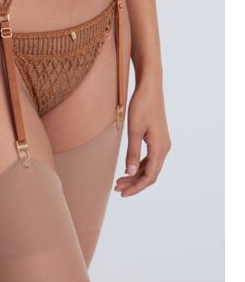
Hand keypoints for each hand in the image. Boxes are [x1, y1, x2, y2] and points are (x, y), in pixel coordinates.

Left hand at [114, 77, 170, 196]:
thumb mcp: (134, 130)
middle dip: (134, 183)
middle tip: (116, 188)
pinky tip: (128, 167)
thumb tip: (130, 172)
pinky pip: (150, 158)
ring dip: (135, 175)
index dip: (136, 187)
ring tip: (119, 181)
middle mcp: (164, 148)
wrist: (150, 88)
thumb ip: (132, 152)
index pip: (150, 176)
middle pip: (150, 174)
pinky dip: (139, 165)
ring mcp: (162, 143)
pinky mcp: (157, 138)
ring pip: (150, 166)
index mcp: (160, 148)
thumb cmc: (141, 106)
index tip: (123, 193)